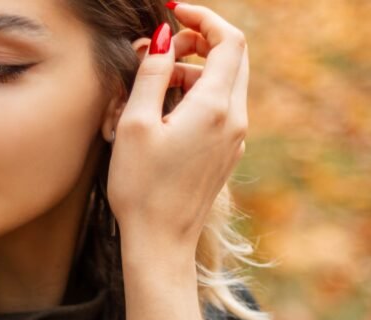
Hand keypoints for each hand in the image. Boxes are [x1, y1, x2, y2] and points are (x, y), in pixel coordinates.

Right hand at [106, 4, 248, 255]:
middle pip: (233, 58)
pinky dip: (198, 97)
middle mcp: (234, 120)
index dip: (203, 18)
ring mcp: (234, 140)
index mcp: (216, 106)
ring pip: (225, 84)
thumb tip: (162, 38)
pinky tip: (166, 113)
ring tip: (154, 86)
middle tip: (162, 51)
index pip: (229, 39)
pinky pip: (220, 110)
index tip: (173, 14)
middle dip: (199, 43)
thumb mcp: (136, 125)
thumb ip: (151, 73)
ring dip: (194, 72)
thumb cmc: (141, 189)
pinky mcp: (226, 156)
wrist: (160, 245)